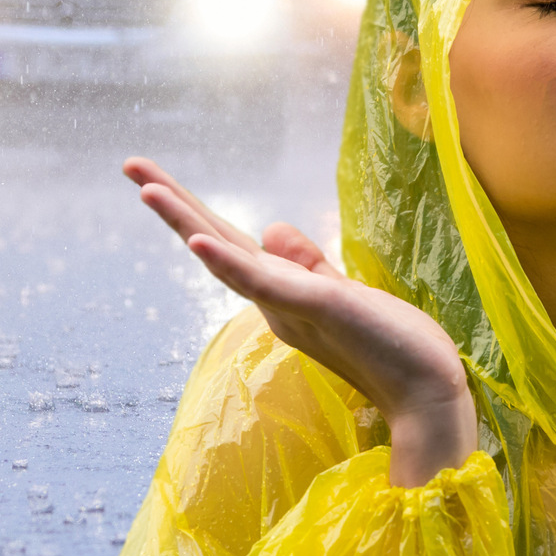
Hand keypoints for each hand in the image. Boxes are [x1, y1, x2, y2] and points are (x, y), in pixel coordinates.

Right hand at [123, 156, 477, 486]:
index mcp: (279, 293)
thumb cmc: (389, 344)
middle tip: (130, 164)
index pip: (229, 244)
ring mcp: (289, 306)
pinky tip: (200, 241)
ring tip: (148, 189)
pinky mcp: (315, 309)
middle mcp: (273, 301)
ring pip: (227, 260)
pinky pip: (264, 284)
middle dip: (172, 204)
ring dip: (186, 223)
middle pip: (214, 243)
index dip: (192, 212)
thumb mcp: (341, 291)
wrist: (426, 392)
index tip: (155, 179)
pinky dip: (229, 263)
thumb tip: (268, 228)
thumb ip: (305, 264)